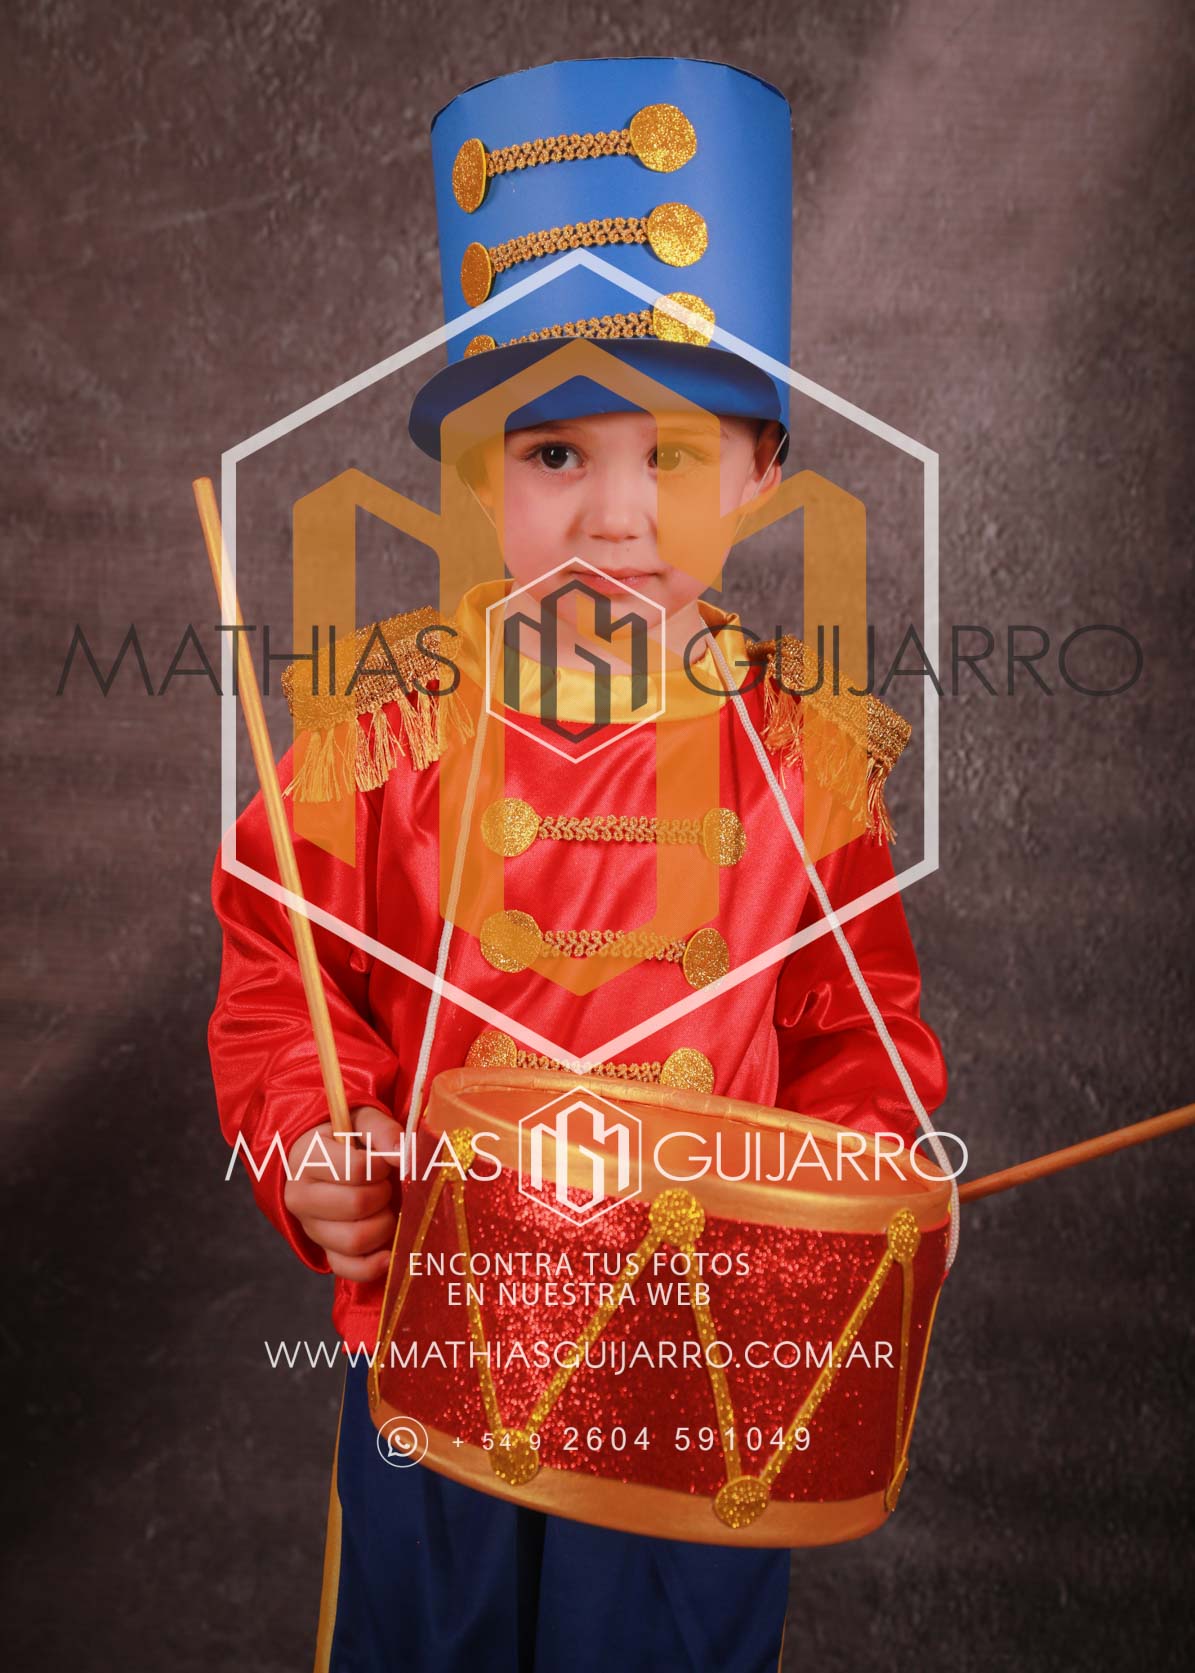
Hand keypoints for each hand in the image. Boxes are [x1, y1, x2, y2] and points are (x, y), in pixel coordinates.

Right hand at [283, 1107, 403, 1280]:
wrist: (329, 1160)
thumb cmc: (349, 1139)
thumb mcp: (363, 1121)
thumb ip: (383, 1131)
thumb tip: (405, 1155)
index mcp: (308, 1158)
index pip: (356, 1169)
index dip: (380, 1166)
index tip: (382, 1162)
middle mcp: (301, 1196)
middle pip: (357, 1205)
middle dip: (383, 1194)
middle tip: (384, 1185)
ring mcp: (311, 1228)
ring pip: (355, 1240)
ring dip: (383, 1225)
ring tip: (384, 1209)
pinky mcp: (325, 1251)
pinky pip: (348, 1269)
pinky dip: (374, 1265)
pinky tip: (389, 1252)